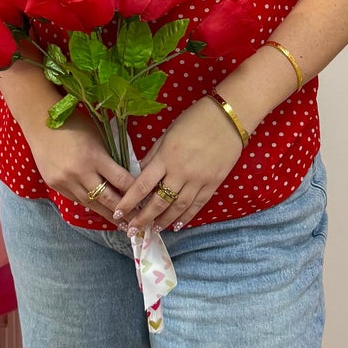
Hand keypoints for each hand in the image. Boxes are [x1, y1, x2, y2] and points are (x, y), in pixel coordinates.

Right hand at [22, 112, 132, 223]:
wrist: (40, 123)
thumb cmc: (74, 124)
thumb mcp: (97, 136)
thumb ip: (110, 156)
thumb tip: (126, 175)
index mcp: (94, 157)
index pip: (121, 180)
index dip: (135, 192)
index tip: (146, 200)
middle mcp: (80, 173)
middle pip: (107, 199)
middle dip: (124, 212)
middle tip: (137, 222)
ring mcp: (66, 182)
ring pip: (92, 204)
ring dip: (108, 214)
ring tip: (122, 223)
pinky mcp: (56, 186)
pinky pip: (77, 199)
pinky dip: (90, 204)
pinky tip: (101, 211)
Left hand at [115, 98, 243, 233]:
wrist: (228, 118)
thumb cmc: (195, 119)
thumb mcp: (168, 133)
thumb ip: (154, 155)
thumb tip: (140, 172)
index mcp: (166, 157)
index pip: (142, 185)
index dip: (129, 202)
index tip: (118, 212)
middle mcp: (180, 172)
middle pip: (159, 202)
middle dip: (144, 218)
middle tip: (134, 229)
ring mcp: (198, 180)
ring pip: (178, 207)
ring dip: (164, 221)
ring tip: (154, 229)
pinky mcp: (213, 183)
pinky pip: (197, 205)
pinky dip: (186, 217)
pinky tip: (177, 225)